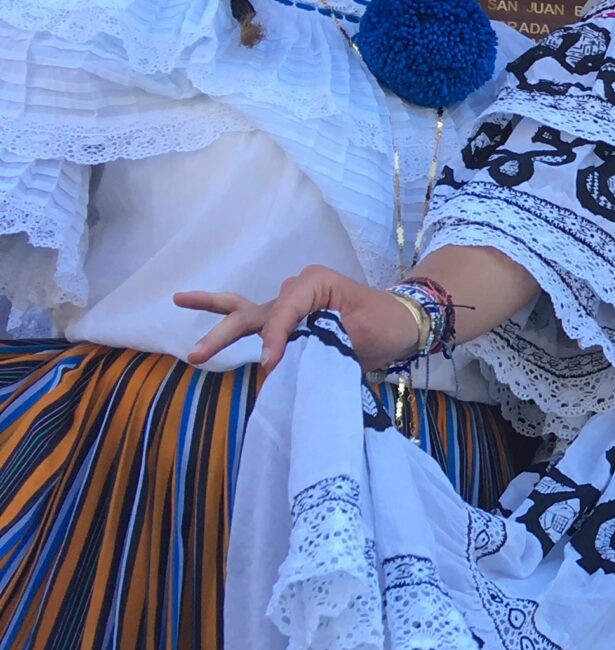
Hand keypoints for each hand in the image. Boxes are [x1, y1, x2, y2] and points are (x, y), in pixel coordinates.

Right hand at [178, 264, 421, 374]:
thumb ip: (323, 343)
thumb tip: (285, 363)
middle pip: (252, 312)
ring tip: (177, 299)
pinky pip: (258, 321)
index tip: (271, 365)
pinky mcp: (291, 322)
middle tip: (195, 355)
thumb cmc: (386, 324)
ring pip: (246, 311)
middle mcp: (295, 290)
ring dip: (214, 314)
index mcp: (313, 284)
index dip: (274, 340)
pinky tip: (202, 315)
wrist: (403, 323)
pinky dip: (232, 322)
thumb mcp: (361, 332)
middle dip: (223, 333)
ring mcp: (290, 305)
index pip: (282, 314)